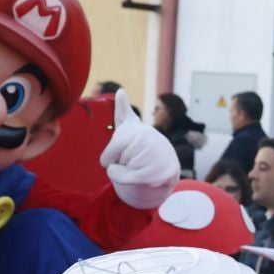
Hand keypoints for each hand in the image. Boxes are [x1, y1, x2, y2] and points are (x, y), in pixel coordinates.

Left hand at [100, 87, 178, 209]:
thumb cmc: (140, 144)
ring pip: (122, 173)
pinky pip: (131, 181)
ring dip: (125, 174)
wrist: (164, 163)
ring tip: (140, 166)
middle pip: (116, 162)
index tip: (122, 152)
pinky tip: (141, 177)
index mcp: (137, 130)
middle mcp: (148, 140)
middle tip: (133, 159)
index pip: (111, 151)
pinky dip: (128, 182)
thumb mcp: (129, 127)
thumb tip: (120, 90)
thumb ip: (122, 109)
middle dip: (119, 165)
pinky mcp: (160, 173)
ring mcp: (155, 156)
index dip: (109, 157)